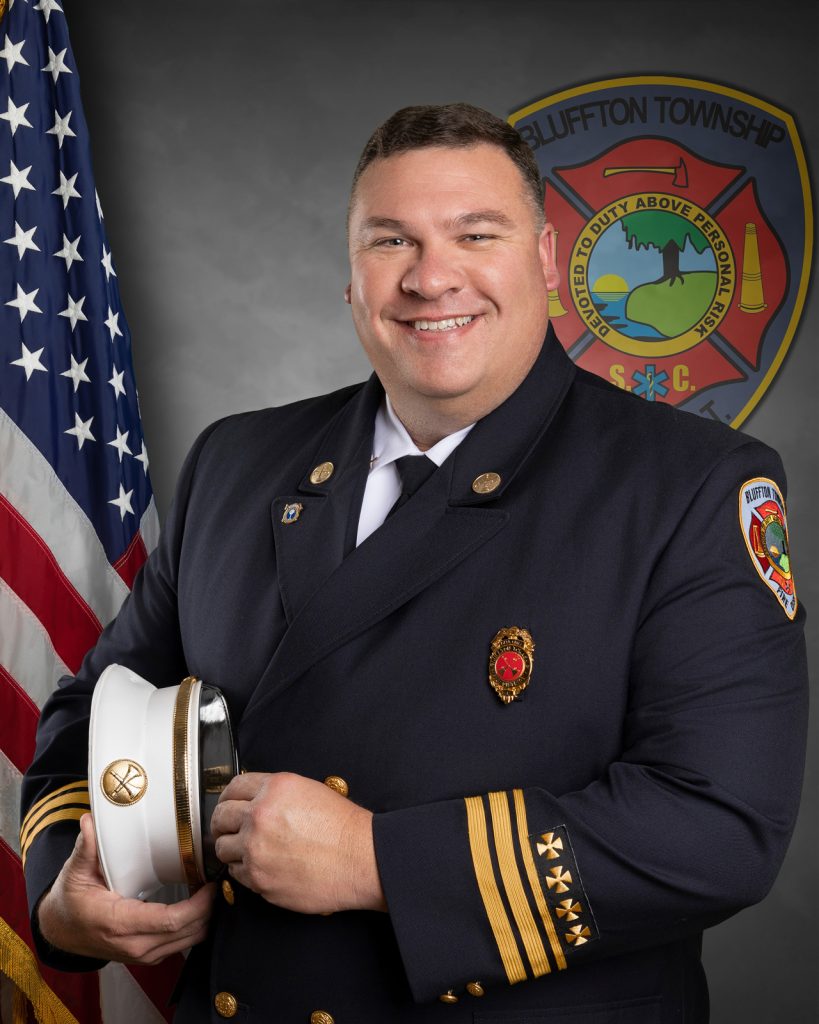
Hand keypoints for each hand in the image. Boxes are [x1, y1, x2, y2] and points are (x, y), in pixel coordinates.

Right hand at [38, 813, 214, 963]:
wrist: (61, 930)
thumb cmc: (71, 901)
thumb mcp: (75, 872)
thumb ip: (86, 848)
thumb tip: (89, 822)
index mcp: (119, 923)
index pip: (170, 921)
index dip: (198, 904)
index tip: (210, 882)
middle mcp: (134, 945)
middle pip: (187, 932)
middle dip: (209, 907)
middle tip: (218, 879)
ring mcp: (143, 954)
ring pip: (189, 941)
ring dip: (206, 917)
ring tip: (212, 888)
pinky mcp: (149, 954)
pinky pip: (182, 943)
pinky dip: (197, 925)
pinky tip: (200, 902)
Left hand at [211, 772, 385, 914]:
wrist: (360, 859)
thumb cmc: (342, 827)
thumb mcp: (308, 791)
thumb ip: (274, 793)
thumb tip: (251, 800)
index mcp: (274, 789)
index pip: (233, 787)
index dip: (228, 797)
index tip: (228, 805)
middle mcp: (260, 815)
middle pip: (220, 817)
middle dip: (222, 823)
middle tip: (228, 829)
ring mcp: (256, 849)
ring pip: (223, 848)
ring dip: (232, 848)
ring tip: (248, 850)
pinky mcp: (259, 878)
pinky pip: (236, 873)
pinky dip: (244, 870)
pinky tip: (262, 866)